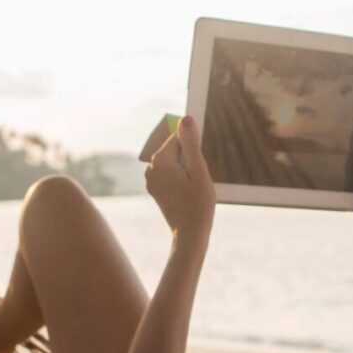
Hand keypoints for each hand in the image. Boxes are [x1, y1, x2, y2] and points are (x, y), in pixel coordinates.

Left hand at [146, 116, 214, 242]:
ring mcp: (151, 178)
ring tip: (194, 187)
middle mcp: (151, 167)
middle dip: (190, 158)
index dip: (195, 147)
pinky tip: (188, 192)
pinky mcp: (155, 188)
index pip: (179, 137)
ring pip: (174, 161)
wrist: (189, 233)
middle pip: (176, 149)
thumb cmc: (198, 204)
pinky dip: (181, 178)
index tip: (201, 165)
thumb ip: (192, 144)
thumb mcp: (199, 171)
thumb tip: (186, 118)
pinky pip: (170, 173)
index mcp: (161, 160)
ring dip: (187, 168)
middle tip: (198, 179)